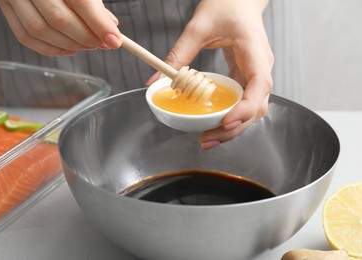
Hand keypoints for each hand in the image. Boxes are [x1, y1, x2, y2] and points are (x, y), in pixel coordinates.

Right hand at [0, 0, 121, 55]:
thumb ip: (94, 4)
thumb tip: (110, 28)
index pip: (79, 1)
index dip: (99, 24)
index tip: (115, 40)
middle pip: (58, 18)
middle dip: (86, 37)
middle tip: (103, 44)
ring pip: (40, 30)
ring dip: (70, 45)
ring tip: (89, 45)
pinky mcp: (6, 6)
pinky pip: (25, 36)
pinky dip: (51, 49)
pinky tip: (70, 49)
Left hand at [163, 0, 273, 149]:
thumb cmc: (225, 6)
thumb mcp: (198, 27)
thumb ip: (178, 54)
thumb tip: (156, 80)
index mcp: (255, 51)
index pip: (259, 85)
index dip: (245, 108)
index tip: (225, 121)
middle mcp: (261, 67)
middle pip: (257, 106)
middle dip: (234, 128)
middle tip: (207, 139)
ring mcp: (255, 74)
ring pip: (252, 110)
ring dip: (233, 128)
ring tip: (208, 139)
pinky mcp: (247, 78)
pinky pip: (243, 103)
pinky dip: (230, 117)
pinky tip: (214, 125)